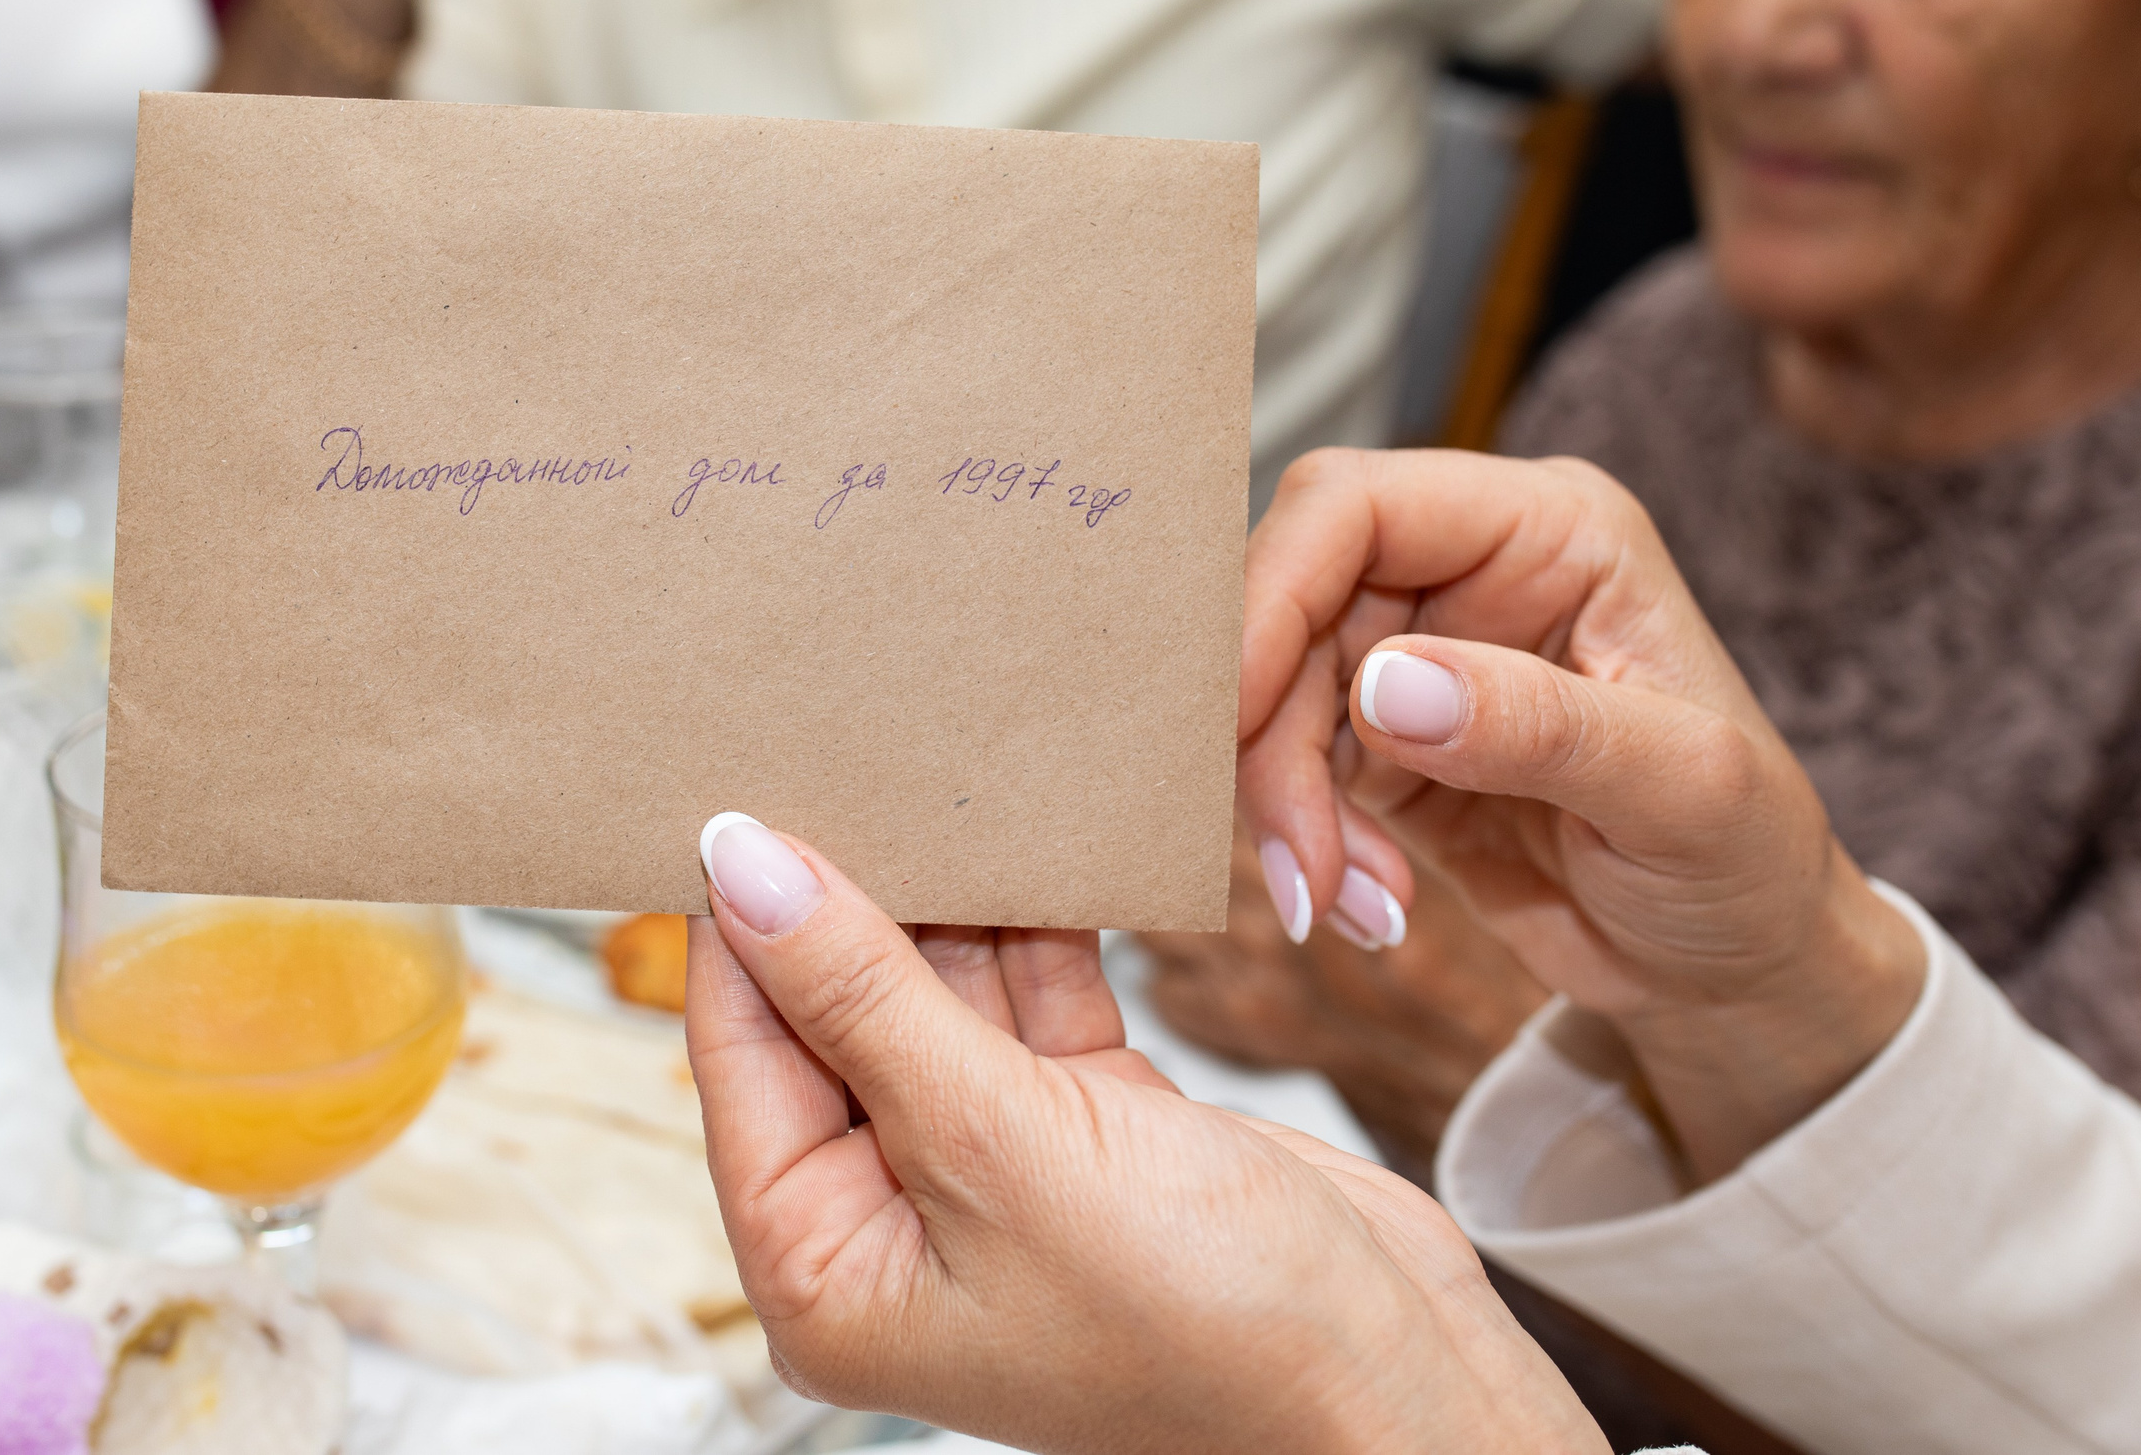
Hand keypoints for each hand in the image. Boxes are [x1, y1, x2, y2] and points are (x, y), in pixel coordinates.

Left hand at [685, 813, 1605, 1454]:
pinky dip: (1037, 926)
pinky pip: (1031, 1000)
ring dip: (950, 894)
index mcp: (827, 1269)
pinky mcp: (1089, 1128)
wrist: (1399, 1385)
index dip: (741, 923)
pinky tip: (1037, 836)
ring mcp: (994, 1172)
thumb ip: (866, 998)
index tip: (747, 788)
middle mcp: (895, 1223)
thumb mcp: (1001, 1146)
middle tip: (852, 755)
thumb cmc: (1204, 1328)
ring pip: (938, 995)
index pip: (741, 1058)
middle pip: (832, 1017)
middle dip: (851, 896)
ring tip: (938, 772)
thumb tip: (743, 869)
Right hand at [1236, 449, 1923, 1180]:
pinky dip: (1301, 845)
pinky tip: (1369, 905)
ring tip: (1345, 902)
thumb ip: (1543, 727)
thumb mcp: (1685, 792)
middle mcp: (1468, 573)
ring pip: (1266, 694)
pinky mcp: (1377, 746)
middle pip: (1287, 602)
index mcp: (1549, 530)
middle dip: (1265, 734)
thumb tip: (1387, 683)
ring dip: (1280, 807)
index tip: (1234, 709)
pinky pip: (1283, 770)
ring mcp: (1414, 658)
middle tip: (1300, 860)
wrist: (1734, 969)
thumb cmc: (1745, 858)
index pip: (1357, 506)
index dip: (1274, 590)